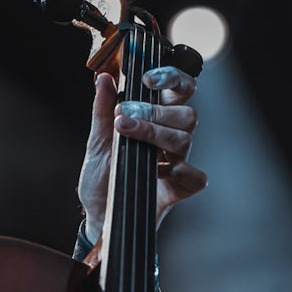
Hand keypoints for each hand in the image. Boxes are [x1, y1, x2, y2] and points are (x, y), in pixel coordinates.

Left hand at [77, 63, 206, 241]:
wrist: (99, 213)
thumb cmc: (102, 177)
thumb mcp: (96, 140)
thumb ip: (102, 110)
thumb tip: (103, 78)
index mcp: (157, 119)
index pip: (179, 90)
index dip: (171, 78)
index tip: (146, 79)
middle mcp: (171, 139)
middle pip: (188, 114)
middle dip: (156, 111)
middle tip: (124, 115)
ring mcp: (176, 163)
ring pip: (185, 139)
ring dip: (155, 132)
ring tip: (126, 133)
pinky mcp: (178, 189)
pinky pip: (195, 178)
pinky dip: (181, 171)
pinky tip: (158, 171)